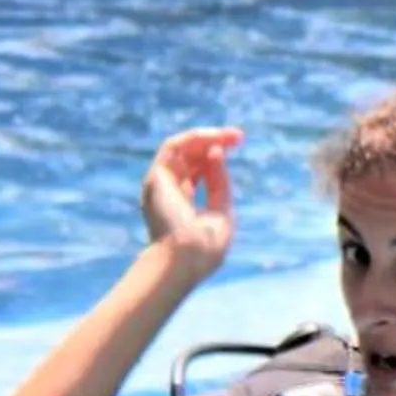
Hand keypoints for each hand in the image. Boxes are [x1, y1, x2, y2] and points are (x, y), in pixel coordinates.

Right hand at [139, 126, 241, 278]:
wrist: (186, 260)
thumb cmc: (205, 249)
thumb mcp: (221, 213)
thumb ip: (219, 184)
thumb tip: (218, 152)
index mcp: (180, 206)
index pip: (197, 173)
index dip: (216, 159)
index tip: (238, 145)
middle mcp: (167, 193)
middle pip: (189, 158)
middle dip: (213, 143)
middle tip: (238, 136)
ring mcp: (160, 184)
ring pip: (181, 149)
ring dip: (206, 137)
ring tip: (232, 135)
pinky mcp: (156, 177)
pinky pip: (173, 147)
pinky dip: (194, 138)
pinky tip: (215, 138)